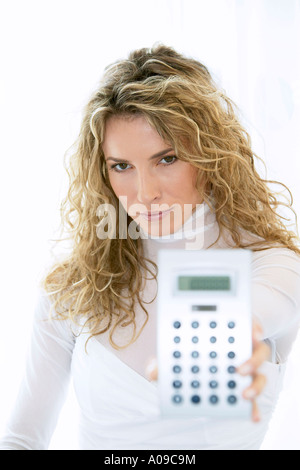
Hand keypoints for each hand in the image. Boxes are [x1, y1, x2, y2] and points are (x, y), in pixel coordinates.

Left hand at [146, 320, 269, 422]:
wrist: (207, 356)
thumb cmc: (195, 348)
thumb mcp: (182, 349)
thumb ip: (167, 358)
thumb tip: (153, 370)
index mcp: (231, 334)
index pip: (247, 326)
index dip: (254, 328)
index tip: (254, 334)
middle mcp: (244, 350)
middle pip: (259, 352)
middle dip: (252, 361)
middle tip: (239, 369)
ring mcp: (247, 370)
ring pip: (260, 376)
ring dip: (255, 385)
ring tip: (244, 395)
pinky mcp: (247, 388)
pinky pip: (254, 399)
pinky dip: (253, 409)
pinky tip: (251, 416)